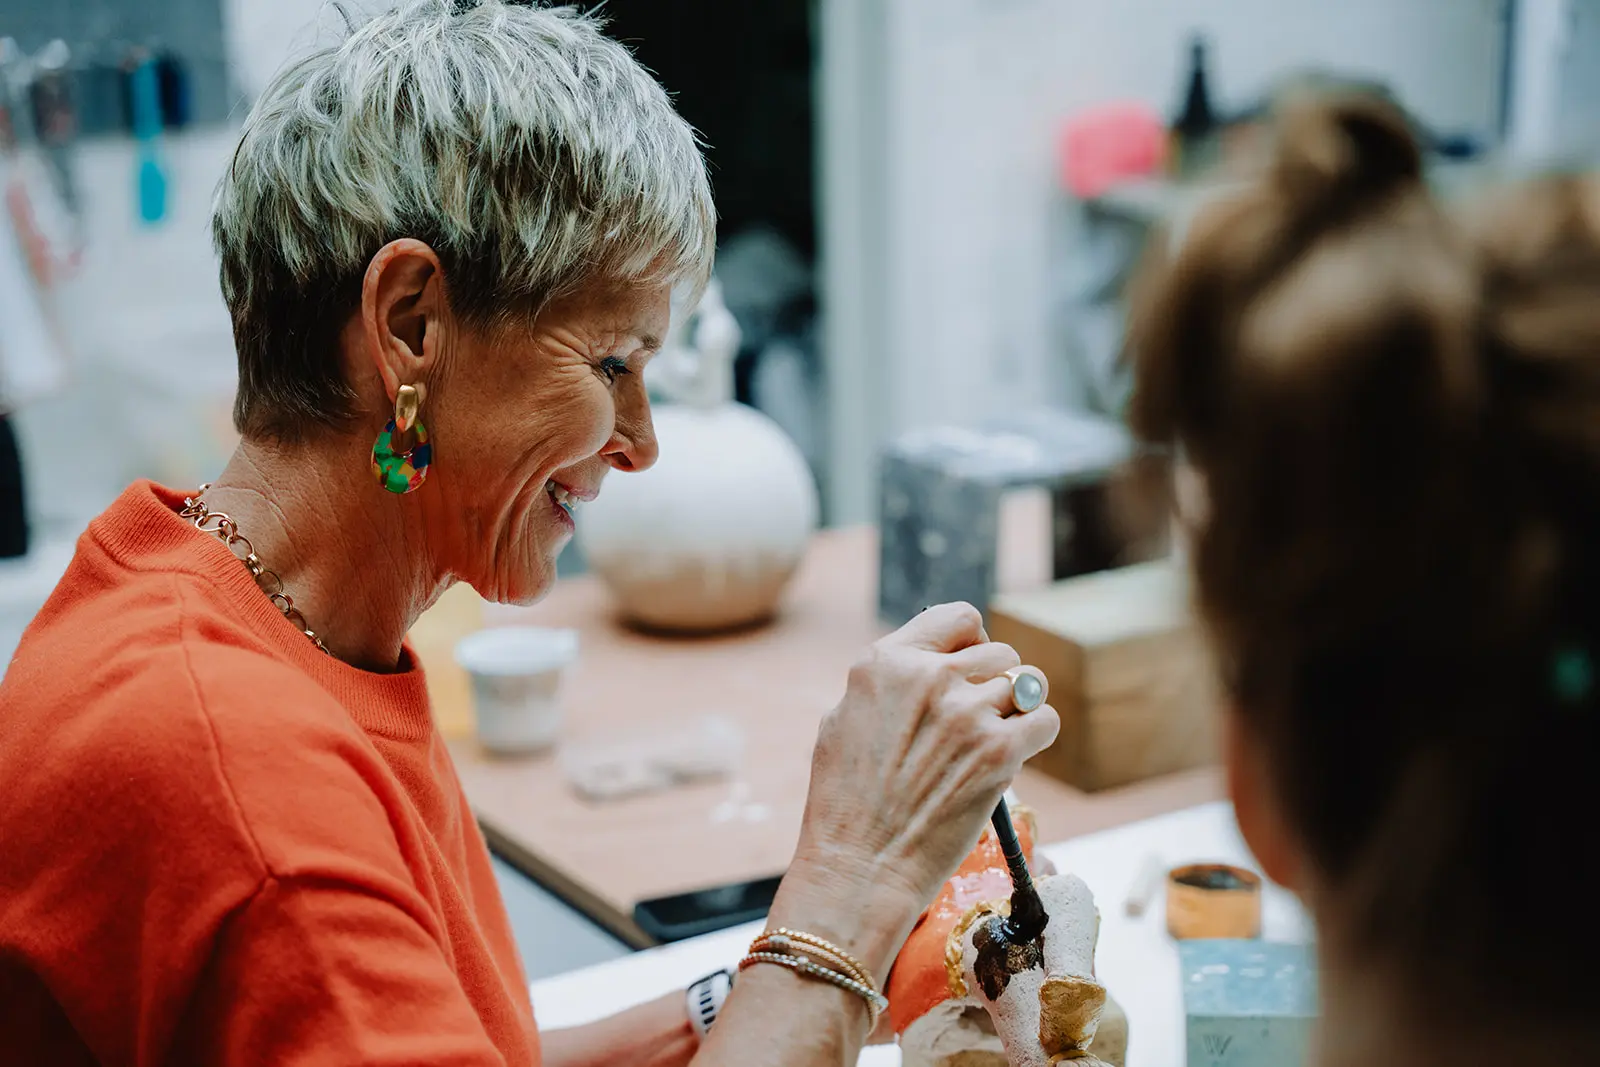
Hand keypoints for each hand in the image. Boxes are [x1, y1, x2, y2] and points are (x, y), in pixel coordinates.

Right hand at [772, 603, 1061, 977]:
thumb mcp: (843, 719)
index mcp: (886, 662)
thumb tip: (932, 664)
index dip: (970, 645)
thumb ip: (888, 683)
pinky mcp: (999, 751)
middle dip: (995, 684)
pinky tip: (1011, 758)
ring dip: (1016, 711)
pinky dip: (1036, 736)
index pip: (958, 620)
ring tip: (991, 743)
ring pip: (1027, 684)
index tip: (969, 672)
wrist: (859, 868)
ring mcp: (966, 712)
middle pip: (999, 653)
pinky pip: (1044, 720)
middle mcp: (929, 677)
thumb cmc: (845, 804)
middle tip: (977, 724)